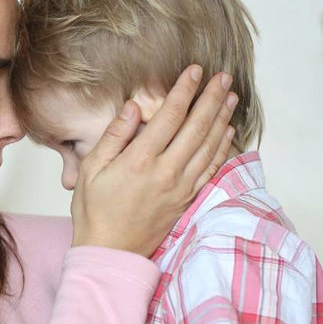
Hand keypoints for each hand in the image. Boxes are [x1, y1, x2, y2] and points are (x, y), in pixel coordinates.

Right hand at [71, 64, 237, 256]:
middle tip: (223, 77)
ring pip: (209, 147)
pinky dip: (222, 149)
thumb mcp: (91, 170)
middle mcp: (165, 173)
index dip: (185, 90)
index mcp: (139, 161)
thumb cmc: (94, 211)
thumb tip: (134, 107)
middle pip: (196, 127)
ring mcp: (180, 188)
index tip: (195, 70)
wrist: (110, 253)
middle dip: (211, 98)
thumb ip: (114, 136)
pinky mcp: (187, 200)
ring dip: (222, 119)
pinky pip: (211, 169)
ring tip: (231, 97)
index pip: (170, 116)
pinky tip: (228, 132)